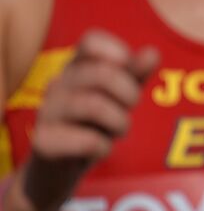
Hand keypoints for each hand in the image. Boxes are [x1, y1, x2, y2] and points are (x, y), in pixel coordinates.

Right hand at [21, 30, 157, 210]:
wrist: (58, 169)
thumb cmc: (93, 125)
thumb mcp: (119, 98)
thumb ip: (135, 75)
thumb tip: (152, 52)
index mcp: (76, 67)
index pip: (91, 41)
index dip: (118, 53)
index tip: (130, 75)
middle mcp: (57, 84)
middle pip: (102, 74)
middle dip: (129, 94)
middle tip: (130, 109)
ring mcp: (46, 112)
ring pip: (94, 106)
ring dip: (120, 122)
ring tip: (118, 131)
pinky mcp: (44, 142)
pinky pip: (86, 140)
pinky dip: (104, 147)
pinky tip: (100, 150)